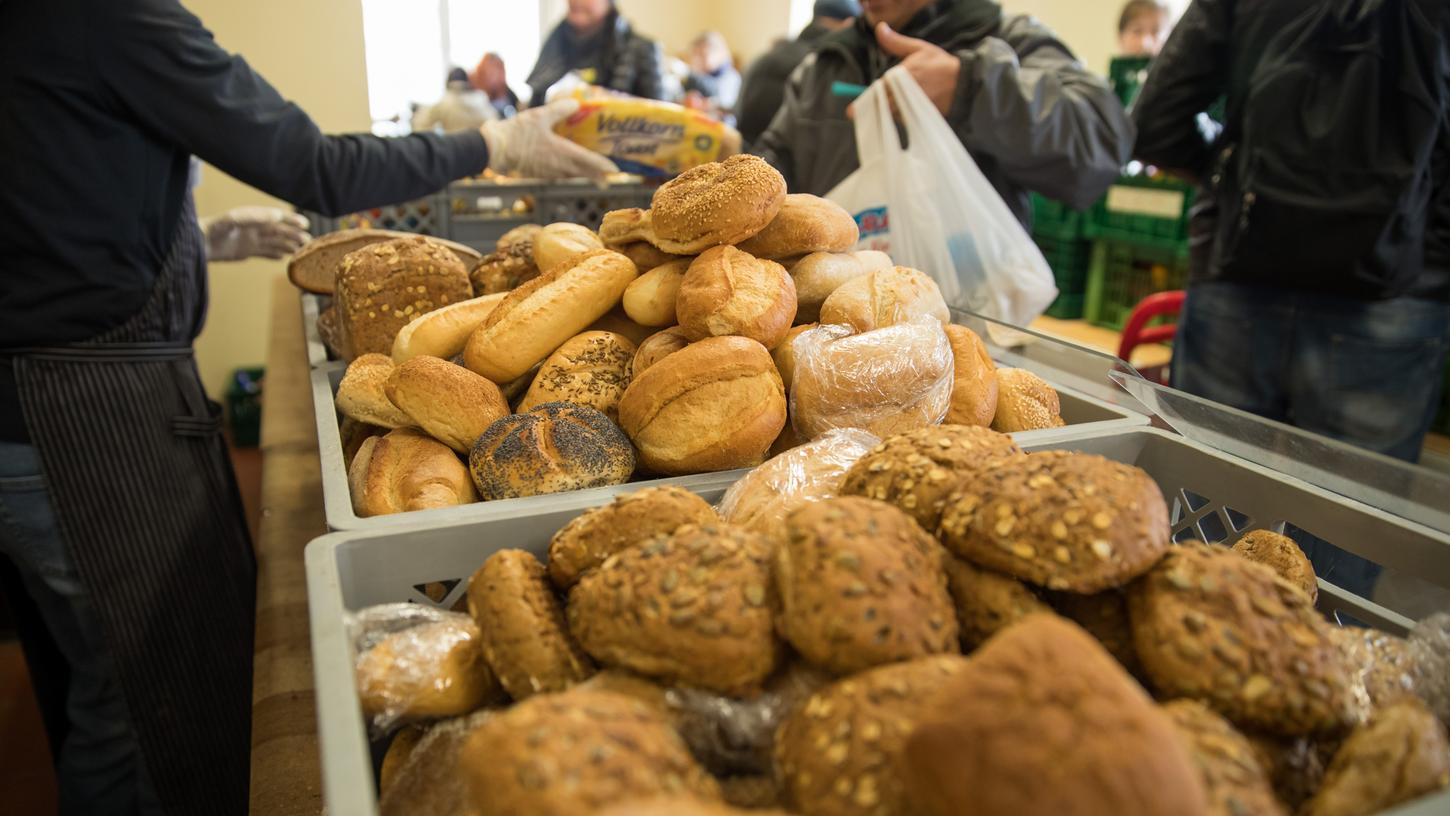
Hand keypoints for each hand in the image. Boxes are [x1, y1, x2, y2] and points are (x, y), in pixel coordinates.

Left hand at [201, 206, 309, 261]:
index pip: (277, 217)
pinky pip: (265, 253)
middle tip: (309, 241)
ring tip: (301, 250)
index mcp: (253, 217)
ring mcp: (251, 240)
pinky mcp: (246, 251)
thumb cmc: (213, 229)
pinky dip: (275, 255)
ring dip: (289, 245)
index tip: (305, 224)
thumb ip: (254, 217)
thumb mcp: (233, 220)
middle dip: (294, 235)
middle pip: (279, 231)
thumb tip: (276, 216)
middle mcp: (254, 228)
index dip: (291, 220)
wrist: (197, 244)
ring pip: (275, 242)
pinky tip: (284, 258)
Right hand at [480, 98, 618, 180]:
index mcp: (560, 153)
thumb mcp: (539, 116)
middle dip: (598, 174)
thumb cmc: (515, 133)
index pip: (588, 161)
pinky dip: (570, 172)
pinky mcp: (539, 173)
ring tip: (595, 174)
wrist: (493, 150)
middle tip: (610, 175)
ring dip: (584, 175)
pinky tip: (569, 168)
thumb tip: (576, 103)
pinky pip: (560, 175)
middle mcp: (557, 166)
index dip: (603, 166)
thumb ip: (559, 110)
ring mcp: (548, 172)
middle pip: (583, 172)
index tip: (616, 171)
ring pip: (571, 175)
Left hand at [868, 22, 961, 117]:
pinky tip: (907, 110)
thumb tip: (879, 28)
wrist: (964, 83)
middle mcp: (903, 92)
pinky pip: (903, 121)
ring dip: (889, 112)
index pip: (876, 89)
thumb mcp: (918, 48)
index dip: (867, 98)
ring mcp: (911, 107)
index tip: (856, 107)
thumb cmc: (940, 65)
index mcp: (900, 74)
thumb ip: (895, 42)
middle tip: (872, 109)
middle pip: (880, 105)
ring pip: (890, 114)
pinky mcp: (918, 118)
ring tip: (896, 105)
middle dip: (876, 106)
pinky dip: (901, 117)